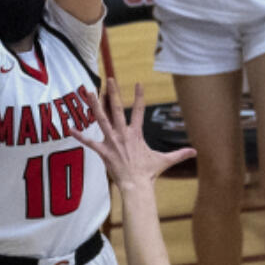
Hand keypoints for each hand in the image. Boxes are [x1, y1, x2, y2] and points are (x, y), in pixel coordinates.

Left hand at [81, 80, 195, 185]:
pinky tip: (69, 128)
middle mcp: (123, 134)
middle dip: (113, 92)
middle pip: (116, 109)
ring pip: (101, 119)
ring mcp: (112, 142)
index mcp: (136, 134)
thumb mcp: (165, 161)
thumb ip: (180, 154)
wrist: (136, 186)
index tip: (138, 83)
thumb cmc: (149, 173)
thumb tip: (195, 152)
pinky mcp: (103, 151)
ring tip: (88, 91)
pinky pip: (89, 142)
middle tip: (110, 79)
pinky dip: (79, 136)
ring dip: (94, 105)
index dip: (139, 97)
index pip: (139, 111)